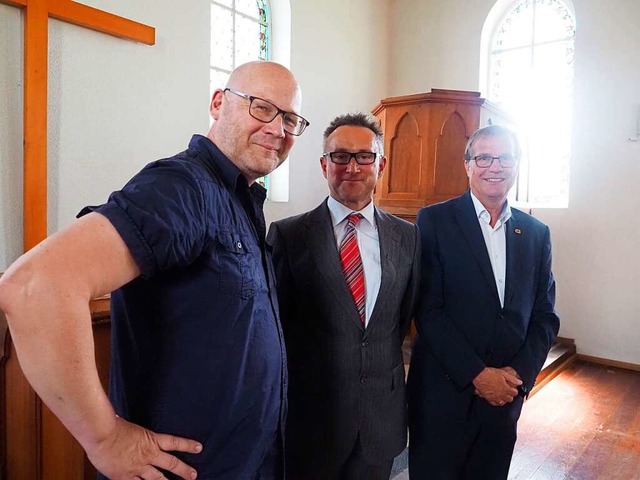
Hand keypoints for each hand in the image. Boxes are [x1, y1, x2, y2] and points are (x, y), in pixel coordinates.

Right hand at [86, 416, 201, 479]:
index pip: (175, 442)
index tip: (199, 448)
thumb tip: (137, 435)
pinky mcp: (125, 477)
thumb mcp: (132, 427)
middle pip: (171, 464)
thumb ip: (138, 435)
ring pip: (158, 479)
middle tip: (194, 475)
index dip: (188, 445)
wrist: (101, 434)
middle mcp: (148, 454)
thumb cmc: (113, 425)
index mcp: (151, 439)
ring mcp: (137, 467)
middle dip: (184, 470)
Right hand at [472, 367, 521, 406]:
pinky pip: (494, 403)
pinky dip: (496, 401)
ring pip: (503, 402)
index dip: (514, 390)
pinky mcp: (488, 398)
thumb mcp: (503, 373)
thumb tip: (520, 382)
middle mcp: (502, 395)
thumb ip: (512, 379)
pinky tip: (496, 398)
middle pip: (510, 399)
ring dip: (504, 399)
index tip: (513, 387)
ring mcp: (495, 397)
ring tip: (502, 395)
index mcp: (506, 389)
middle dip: (510, 395)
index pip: (515, 393)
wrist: (479, 375)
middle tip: (508, 391)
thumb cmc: (490, 373)